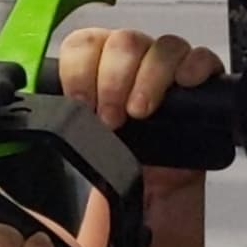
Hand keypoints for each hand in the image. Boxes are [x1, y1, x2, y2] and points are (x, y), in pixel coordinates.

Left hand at [55, 25, 223, 203]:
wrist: (155, 205)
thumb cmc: (117, 173)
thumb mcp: (80, 150)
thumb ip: (62, 129)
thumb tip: (43, 122)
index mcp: (97, 70)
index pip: (84, 44)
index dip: (80, 70)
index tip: (81, 104)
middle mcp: (133, 66)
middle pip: (123, 41)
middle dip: (113, 80)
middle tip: (112, 119)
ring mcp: (169, 73)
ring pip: (163, 46)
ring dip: (150, 77)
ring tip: (142, 113)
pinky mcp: (201, 87)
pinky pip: (203, 58)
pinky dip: (194, 65)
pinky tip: (185, 83)